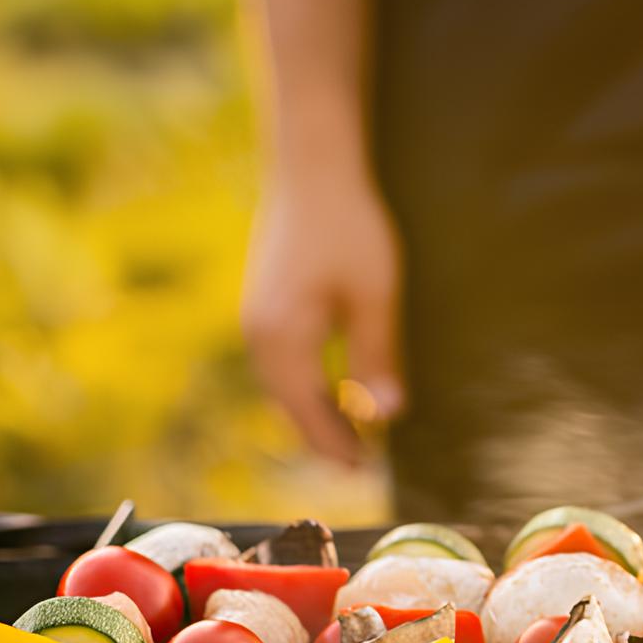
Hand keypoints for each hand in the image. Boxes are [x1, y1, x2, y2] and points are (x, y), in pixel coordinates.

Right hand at [240, 174, 404, 464]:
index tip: (364, 472)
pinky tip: (325, 391)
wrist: (312, 170)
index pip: (309, 413)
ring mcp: (256, 320)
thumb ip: (376, 357)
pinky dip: (303, 387)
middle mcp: (259, 336)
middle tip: (358, 467)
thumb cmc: (349, 228)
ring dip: (311, 414)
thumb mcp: (374, 296)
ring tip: (346, 438)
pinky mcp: (264, 305)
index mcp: (283, 340)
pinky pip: (280, 364)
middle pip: (290, 406)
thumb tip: (386, 416)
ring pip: (282, 387)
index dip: (337, 445)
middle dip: (323, 438)